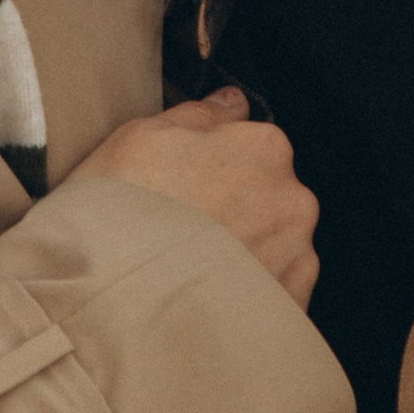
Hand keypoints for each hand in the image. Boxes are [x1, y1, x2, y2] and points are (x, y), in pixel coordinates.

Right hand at [68, 89, 318, 305]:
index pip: (251, 146)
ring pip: (274, 246)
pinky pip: (275, 294)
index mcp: (263, 147)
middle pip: (268, 197)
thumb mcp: (141, 139)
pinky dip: (249, 297)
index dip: (212, 168)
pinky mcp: (292, 309)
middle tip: (182, 235)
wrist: (116, 309)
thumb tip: (231, 103)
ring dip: (244, 255)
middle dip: (234, 212)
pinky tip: (207, 302)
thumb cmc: (120, 216)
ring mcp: (297, 258)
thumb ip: (199, 115)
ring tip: (190, 275)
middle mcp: (293, 200)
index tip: (185, 190)